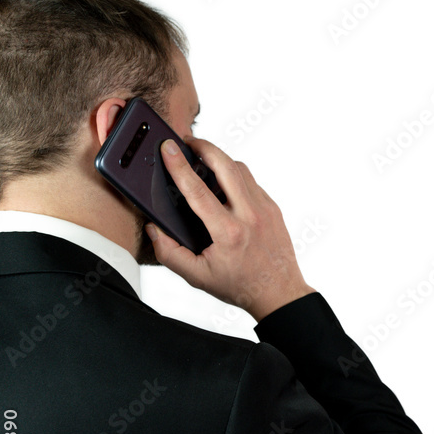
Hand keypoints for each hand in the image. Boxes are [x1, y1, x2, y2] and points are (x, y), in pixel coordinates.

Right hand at [146, 138, 314, 321]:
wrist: (279, 293)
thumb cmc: (239, 285)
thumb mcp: (197, 276)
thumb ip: (169, 253)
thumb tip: (154, 227)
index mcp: (228, 232)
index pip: (198, 190)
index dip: (179, 166)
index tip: (168, 147)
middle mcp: (250, 215)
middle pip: (226, 166)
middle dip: (204, 146)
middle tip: (186, 141)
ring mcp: (265, 209)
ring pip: (241, 170)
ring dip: (220, 159)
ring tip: (201, 157)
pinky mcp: (273, 208)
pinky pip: (251, 182)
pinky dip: (234, 176)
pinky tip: (221, 182)